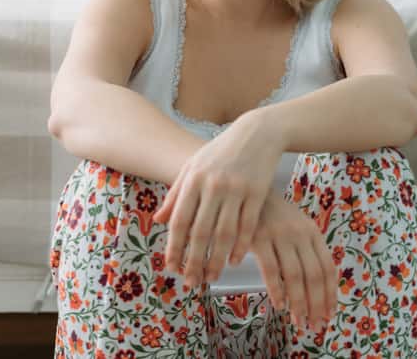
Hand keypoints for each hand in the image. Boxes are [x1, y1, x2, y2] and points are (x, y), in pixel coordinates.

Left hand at [152, 111, 283, 287]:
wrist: (256, 134)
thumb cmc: (220, 152)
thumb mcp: (193, 167)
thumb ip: (176, 194)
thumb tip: (158, 220)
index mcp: (193, 179)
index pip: (179, 220)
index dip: (174, 246)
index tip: (170, 267)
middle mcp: (213, 185)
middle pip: (201, 231)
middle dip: (194, 260)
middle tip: (191, 282)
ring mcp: (236, 189)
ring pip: (224, 233)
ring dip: (216, 259)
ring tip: (211, 277)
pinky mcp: (257, 192)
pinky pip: (247, 226)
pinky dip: (240, 246)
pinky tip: (233, 260)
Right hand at [251, 188, 337, 331]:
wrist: (248, 193)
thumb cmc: (274, 216)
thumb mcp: (297, 227)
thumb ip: (308, 251)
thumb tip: (319, 290)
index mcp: (313, 232)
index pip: (328, 268)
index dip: (330, 295)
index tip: (329, 314)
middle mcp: (300, 233)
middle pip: (314, 275)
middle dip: (316, 304)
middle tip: (314, 325)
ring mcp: (279, 234)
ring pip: (294, 276)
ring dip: (298, 302)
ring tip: (298, 320)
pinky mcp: (259, 237)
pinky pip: (271, 269)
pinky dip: (276, 290)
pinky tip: (278, 304)